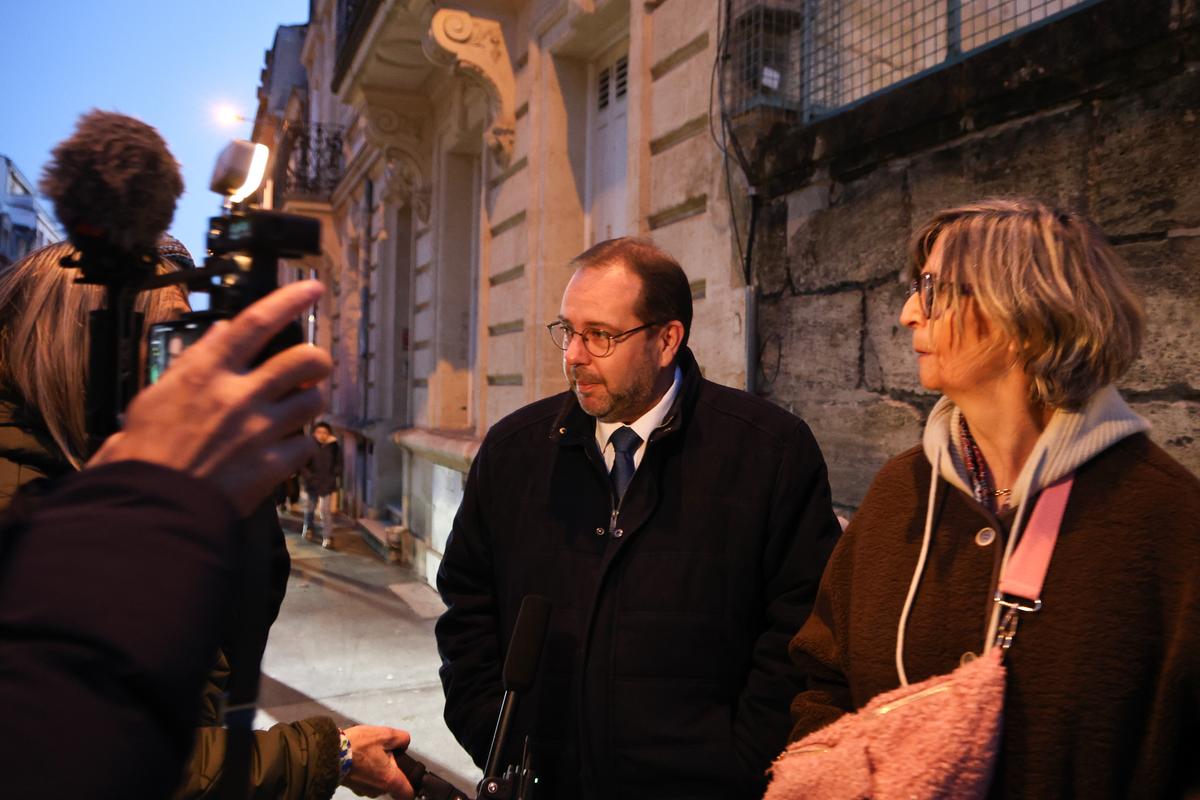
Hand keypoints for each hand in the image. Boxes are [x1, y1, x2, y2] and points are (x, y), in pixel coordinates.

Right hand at [88, 281, 331, 515]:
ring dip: (310, 402)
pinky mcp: (272, 465)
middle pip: (305, 360)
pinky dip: (299, 446)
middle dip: (318, 360)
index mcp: (206, 373)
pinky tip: (283, 449)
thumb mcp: (157, 395)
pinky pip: (306, 445)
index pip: (256, 323)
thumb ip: (194, 361)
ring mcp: (260, 430)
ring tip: (297, 410)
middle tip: (314, 367)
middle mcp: (239, 395)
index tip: (312, 289)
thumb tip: (223, 331)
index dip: (288, 301)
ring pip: (314, 401)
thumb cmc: (144, 453)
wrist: (149, 507)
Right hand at [342, 725, 414, 798]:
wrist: (329, 752)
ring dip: (378, 769)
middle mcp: (377, 789)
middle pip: (392, 785)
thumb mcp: (385, 735)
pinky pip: (366, 780)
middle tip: (387, 754)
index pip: (408, 794)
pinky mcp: (353, 786)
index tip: (412, 776)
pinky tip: (360, 756)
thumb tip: (404, 742)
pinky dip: (366, 770)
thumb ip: (402, 739)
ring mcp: (364, 790)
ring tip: (371, 752)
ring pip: (378, 782)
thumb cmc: (357, 746)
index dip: (413, 786)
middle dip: (392, 771)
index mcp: (389, 779)